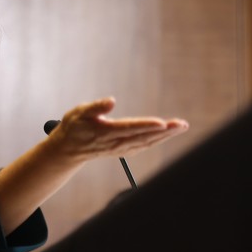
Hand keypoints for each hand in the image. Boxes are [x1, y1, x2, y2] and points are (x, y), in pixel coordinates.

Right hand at [47, 97, 188, 161]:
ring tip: (181, 127)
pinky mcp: (123, 150)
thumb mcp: (79, 112)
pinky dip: (157, 141)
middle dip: (165, 131)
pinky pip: (144, 146)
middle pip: (144, 137)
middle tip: (182, 124)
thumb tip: (111, 101)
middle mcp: (115, 143)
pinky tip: (167, 135)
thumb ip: (96, 107)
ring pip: (147, 143)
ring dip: (166, 136)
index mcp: (105, 132)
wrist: (68, 150)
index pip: (130, 128)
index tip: (163, 123)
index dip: (147, 126)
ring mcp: (120, 149)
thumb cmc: (74, 127)